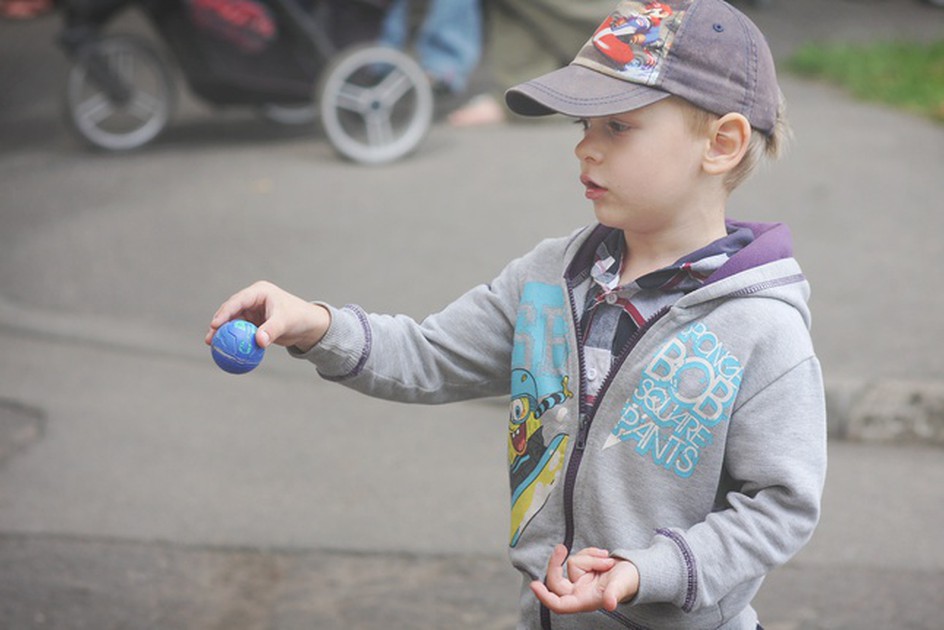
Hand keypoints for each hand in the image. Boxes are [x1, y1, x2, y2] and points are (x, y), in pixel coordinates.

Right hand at [205, 281, 329, 352]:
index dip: (225, 312)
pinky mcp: (254, 323)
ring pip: (233, 322)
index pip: (238, 300)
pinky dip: (234, 339)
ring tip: (212, 345)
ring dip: (223, 333)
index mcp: (259, 292)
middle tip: (210, 338)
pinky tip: (225, 351)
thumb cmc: (299, 318)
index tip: (215, 324)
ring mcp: (252, 311)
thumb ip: (271, 330)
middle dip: (219, 324)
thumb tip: (258, 341)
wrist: (308, 326)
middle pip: (231, 311)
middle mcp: (253, 300)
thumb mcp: (285, 322)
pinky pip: (241, 331)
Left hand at [530, 544, 639, 613]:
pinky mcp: (583, 568)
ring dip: (590, 557)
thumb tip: (610, 604)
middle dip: (556, 563)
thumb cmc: (628, 582)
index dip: (545, 597)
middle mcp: (579, 592)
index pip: (559, 604)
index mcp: (584, 601)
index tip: (534, 585)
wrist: (635, 571)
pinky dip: (591, 552)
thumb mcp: (621, 586)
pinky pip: (579, 555)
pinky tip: (604, 555)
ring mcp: (580, 580)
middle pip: (556, 580)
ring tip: (607, 560)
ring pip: (572, 563)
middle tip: (561, 547)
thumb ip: (614, 594)